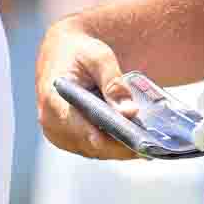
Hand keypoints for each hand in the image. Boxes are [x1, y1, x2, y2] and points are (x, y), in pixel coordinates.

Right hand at [35, 23, 139, 160]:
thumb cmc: (80, 51)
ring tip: (148, 143)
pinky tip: (134, 140)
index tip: (135, 144)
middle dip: (122, 146)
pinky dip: (114, 146)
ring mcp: (58, 134)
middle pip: (93, 145)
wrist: (62, 51)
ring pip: (96, 151)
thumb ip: (113, 83)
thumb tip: (129, 111)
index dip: (109, 140)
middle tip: (152, 145)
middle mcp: (51, 123)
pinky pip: (94, 149)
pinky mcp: (67, 139)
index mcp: (54, 101)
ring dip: (120, 148)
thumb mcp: (99, 57)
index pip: (82, 129)